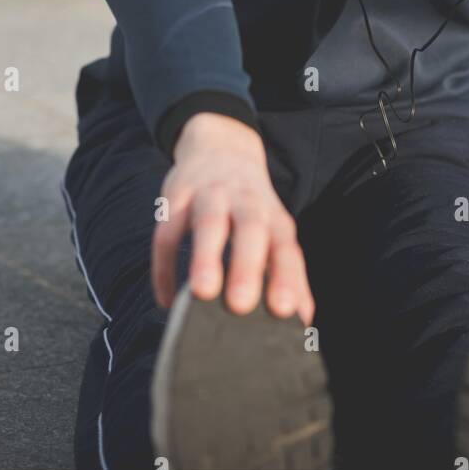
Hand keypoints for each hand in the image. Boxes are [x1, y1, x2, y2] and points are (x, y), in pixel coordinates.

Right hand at [150, 112, 315, 324]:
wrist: (222, 146)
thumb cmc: (251, 205)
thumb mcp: (273, 230)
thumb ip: (288, 275)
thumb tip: (304, 323)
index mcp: (273, 216)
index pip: (285, 245)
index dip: (286, 277)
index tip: (285, 312)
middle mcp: (245, 201)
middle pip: (250, 229)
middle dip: (246, 265)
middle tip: (242, 304)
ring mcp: (209, 195)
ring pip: (208, 222)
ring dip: (205, 256)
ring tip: (202, 292)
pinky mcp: (177, 195)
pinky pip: (166, 231)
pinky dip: (165, 265)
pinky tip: (167, 300)